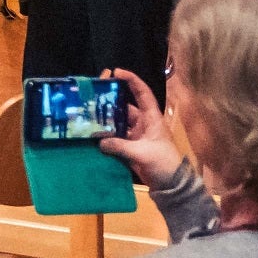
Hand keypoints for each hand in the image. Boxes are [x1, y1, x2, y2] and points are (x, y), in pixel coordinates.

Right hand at [96, 69, 184, 184]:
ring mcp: (136, 136)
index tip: (117, 72)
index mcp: (152, 119)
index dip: (132, 81)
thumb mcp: (142, 153)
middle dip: (110, 102)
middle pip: (125, 108)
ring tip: (87, 116)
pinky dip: (105, 137)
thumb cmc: (163, 163)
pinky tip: (92, 136)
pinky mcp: (131, 148)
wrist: (171, 185)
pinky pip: (115, 139)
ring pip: (118, 124)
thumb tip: (99, 141)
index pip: (143, 94)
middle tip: (92, 96)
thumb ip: (120, 146)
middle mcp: (143, 124)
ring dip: (105, 122)